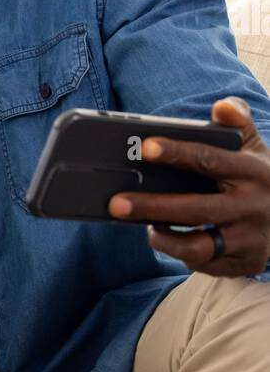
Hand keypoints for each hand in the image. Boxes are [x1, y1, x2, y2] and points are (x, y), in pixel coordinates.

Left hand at [108, 97, 269, 275]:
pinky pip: (206, 265)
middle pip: (195, 209)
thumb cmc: (260, 177)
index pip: (209, 160)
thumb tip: (222, 105)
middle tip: (116, 203)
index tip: (145, 148)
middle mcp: (254, 206)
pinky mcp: (248, 262)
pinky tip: (170, 242)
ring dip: (165, 240)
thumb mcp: (254, 147)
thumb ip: (237, 121)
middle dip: (152, 206)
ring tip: (148, 228)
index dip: (176, 153)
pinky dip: (183, 256)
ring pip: (199, 246)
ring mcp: (252, 238)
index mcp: (253, 171)